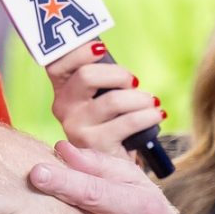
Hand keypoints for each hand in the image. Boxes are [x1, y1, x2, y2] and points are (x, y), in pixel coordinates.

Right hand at [45, 43, 161, 160]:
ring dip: (140, 98)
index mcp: (63, 91)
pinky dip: (148, 115)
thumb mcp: (102, 97)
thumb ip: (101, 77)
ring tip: (151, 102)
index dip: (78, 52)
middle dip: (118, 74)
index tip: (100, 47)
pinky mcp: (94, 145)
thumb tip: (104, 50)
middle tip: (133, 82)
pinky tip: (156, 115)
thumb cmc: (112, 122)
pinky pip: (129, 121)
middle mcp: (63, 109)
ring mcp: (76, 128)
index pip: (57, 64)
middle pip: (86, 76)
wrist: (115, 166)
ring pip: (113, 100)